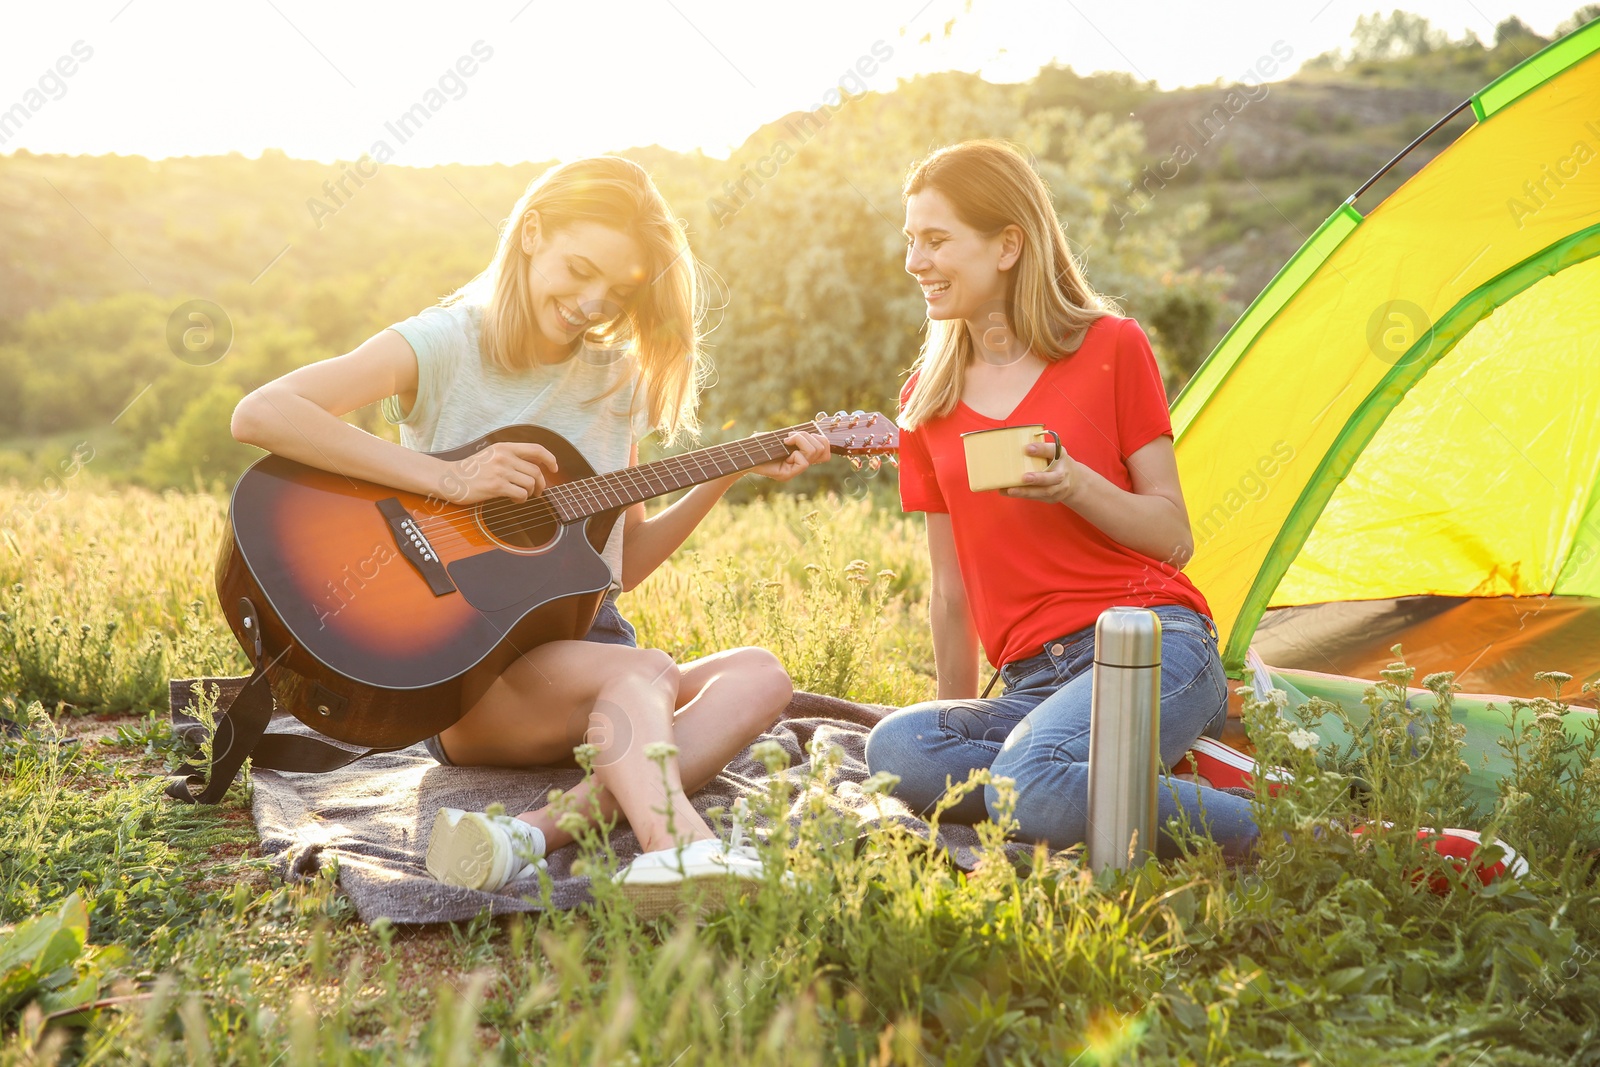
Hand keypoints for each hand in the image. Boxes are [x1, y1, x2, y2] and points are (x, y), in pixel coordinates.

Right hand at [439, 441, 559, 503]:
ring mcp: (500, 471)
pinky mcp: (496, 486)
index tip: (554, 468)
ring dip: (530, 493)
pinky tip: (514, 499)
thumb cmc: (471, 470)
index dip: (550, 458)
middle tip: (537, 491)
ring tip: (522, 495)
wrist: (449, 478)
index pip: (536, 449)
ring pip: (530, 483)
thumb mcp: (491, 455)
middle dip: (541, 484)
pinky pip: (521, 494)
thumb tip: (535, 466)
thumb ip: (511, 457)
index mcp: (504, 447)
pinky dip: (521, 499)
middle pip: (536, 471)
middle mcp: (504, 457)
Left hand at [747, 431, 831, 481]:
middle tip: (789, 437)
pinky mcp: (787, 476)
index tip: (804, 433)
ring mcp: (794, 471)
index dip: (821, 439)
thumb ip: (796, 435)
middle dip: (807, 436)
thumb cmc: (759, 445)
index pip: (826, 450)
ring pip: (814, 452)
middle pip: (822, 448)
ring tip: (786, 441)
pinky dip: (795, 452)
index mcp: (802, 456)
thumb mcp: (780, 436)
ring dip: (801, 440)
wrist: (744, 456)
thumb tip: (813, 430)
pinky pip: (803, 463)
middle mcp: (800, 464)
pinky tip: (784, 451)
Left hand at [1001, 441, 1079, 504]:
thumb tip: (1013, 443)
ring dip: (1026, 491)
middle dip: (1039, 478)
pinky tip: (1008, 492)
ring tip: (1011, 490)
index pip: (1053, 451)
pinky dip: (1022, 495)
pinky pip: (1036, 497)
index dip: (1041, 450)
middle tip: (1024, 478)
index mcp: (1061, 456)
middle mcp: (1062, 473)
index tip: (1027, 448)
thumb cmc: (1056, 463)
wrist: (1074, 482)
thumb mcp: (1053, 452)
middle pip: (1054, 477)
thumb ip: (1040, 449)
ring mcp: (1059, 488)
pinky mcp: (1051, 498)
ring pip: (1044, 491)